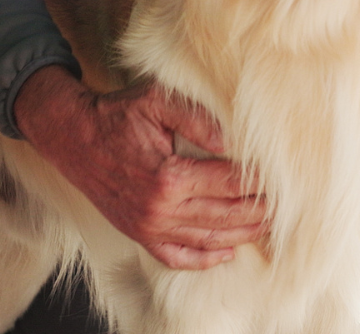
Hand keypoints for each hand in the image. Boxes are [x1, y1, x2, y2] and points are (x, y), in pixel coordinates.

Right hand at [14, 64, 264, 269]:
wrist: (72, 137)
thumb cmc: (116, 115)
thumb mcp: (156, 100)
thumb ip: (197, 118)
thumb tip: (233, 140)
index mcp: (170, 177)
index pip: (230, 183)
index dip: (259, 181)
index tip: (282, 178)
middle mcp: (161, 209)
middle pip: (226, 216)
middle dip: (260, 211)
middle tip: (287, 206)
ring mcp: (149, 227)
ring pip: (208, 240)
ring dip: (242, 235)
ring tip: (268, 226)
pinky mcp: (139, 234)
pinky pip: (177, 257)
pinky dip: (204, 259)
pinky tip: (226, 252)